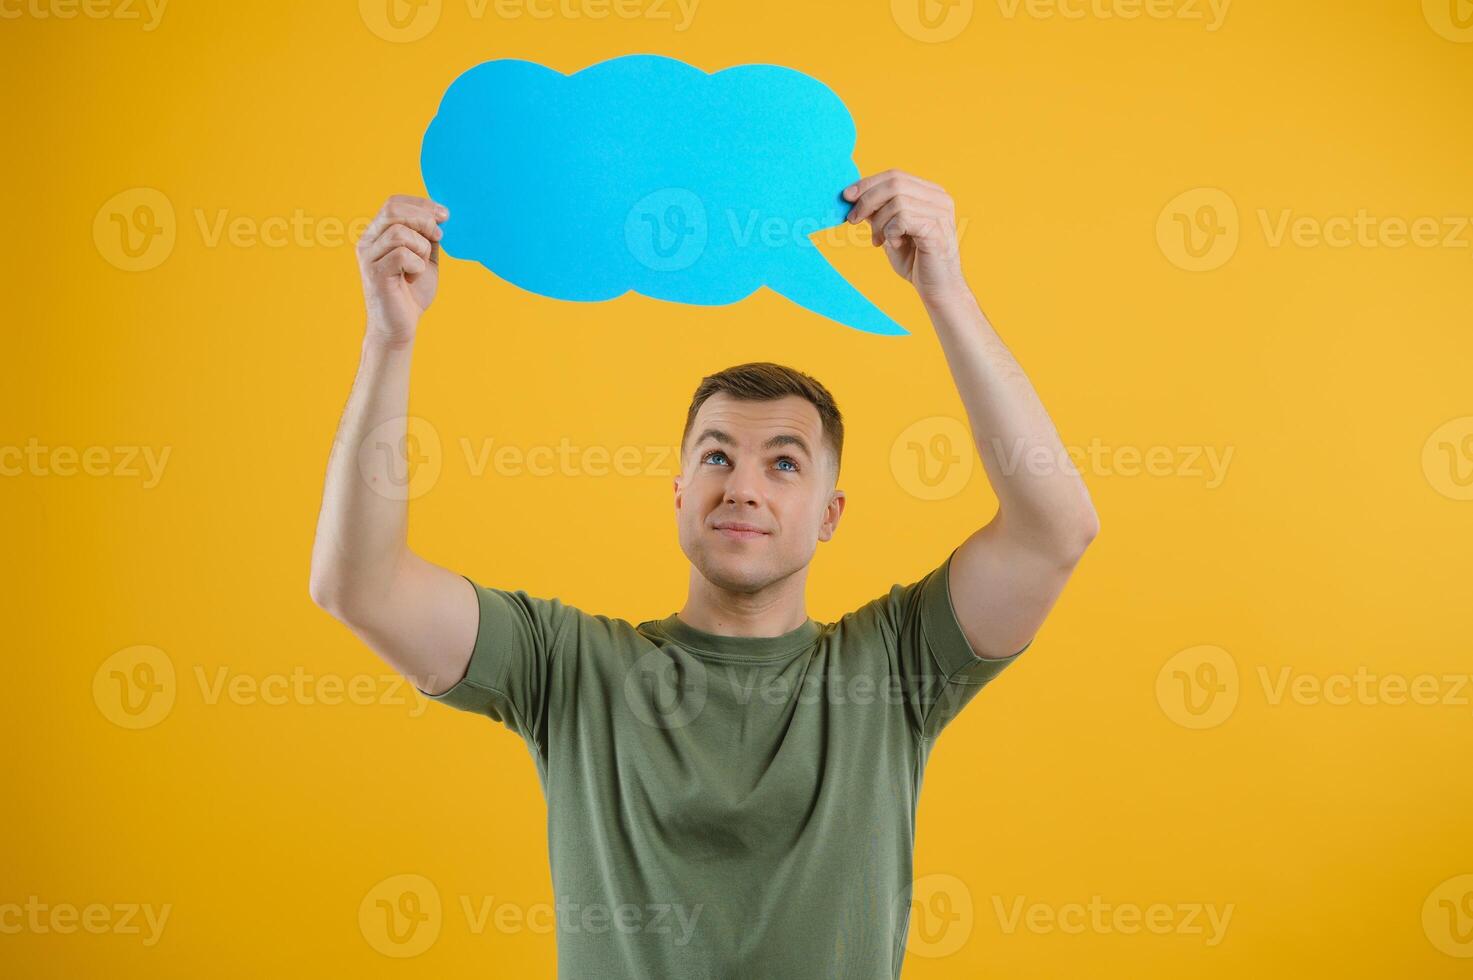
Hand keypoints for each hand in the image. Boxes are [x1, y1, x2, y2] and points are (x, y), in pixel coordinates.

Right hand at [356, 195, 447, 347]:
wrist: (400, 327)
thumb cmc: (411, 293)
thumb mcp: (425, 258)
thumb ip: (428, 236)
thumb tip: (440, 215)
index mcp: (378, 233)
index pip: (394, 202)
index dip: (422, 204)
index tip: (445, 215)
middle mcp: (368, 241)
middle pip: (394, 210)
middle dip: (424, 220)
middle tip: (438, 237)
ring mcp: (368, 257)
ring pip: (400, 233)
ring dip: (421, 248)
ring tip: (420, 266)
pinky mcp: (374, 273)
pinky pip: (402, 255)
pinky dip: (417, 265)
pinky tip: (413, 277)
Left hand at [842, 170, 965, 300]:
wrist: (936, 289)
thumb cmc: (915, 261)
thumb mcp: (890, 230)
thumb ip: (878, 211)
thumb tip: (852, 195)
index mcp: (931, 193)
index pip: (895, 175)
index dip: (868, 183)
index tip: (846, 196)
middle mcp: (939, 198)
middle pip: (894, 183)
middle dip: (867, 200)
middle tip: (852, 220)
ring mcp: (940, 212)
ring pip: (896, 201)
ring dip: (878, 222)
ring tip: (878, 241)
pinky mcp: (936, 229)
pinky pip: (902, 219)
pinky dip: (890, 231)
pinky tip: (894, 244)